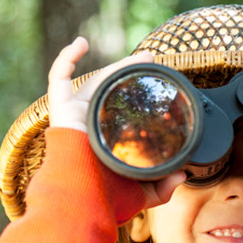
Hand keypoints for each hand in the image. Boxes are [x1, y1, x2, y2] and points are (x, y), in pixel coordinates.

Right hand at [46, 37, 184, 208]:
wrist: (83, 198)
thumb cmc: (105, 200)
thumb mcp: (141, 194)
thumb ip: (162, 188)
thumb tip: (183, 176)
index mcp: (106, 144)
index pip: (123, 116)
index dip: (138, 101)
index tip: (159, 90)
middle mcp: (91, 128)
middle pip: (111, 94)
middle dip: (131, 76)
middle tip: (152, 62)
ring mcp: (75, 116)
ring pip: (94, 82)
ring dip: (116, 66)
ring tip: (141, 56)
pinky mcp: (60, 109)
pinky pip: (58, 78)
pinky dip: (66, 58)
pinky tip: (81, 43)